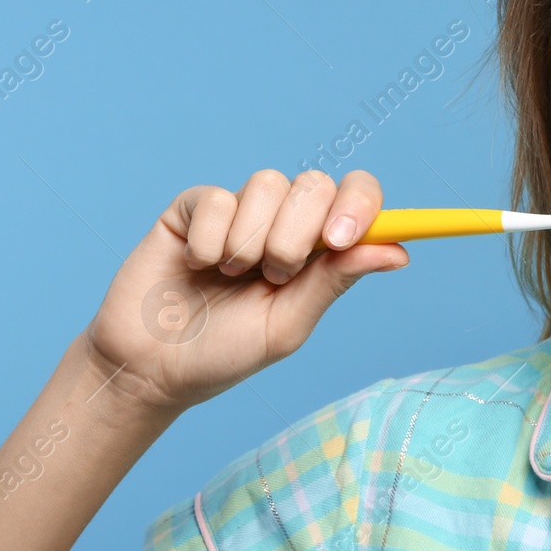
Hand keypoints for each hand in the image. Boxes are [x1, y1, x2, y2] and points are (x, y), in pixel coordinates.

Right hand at [83, 169, 408, 415]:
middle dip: (296, 234)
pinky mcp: (193, 208)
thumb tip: (398, 251)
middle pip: (315, 183)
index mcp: (316, 248)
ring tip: (230, 275)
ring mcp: (237, 210)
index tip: (338, 239)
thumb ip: (335, 281)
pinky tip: (196, 265)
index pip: (356, 196)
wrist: (152, 366)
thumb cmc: (224, 352)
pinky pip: (215, 198)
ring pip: (266, 183)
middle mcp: (282, 221)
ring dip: (251, 240)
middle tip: (272, 276)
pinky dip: (209, 239)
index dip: (358, 204)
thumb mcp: (287, 325)